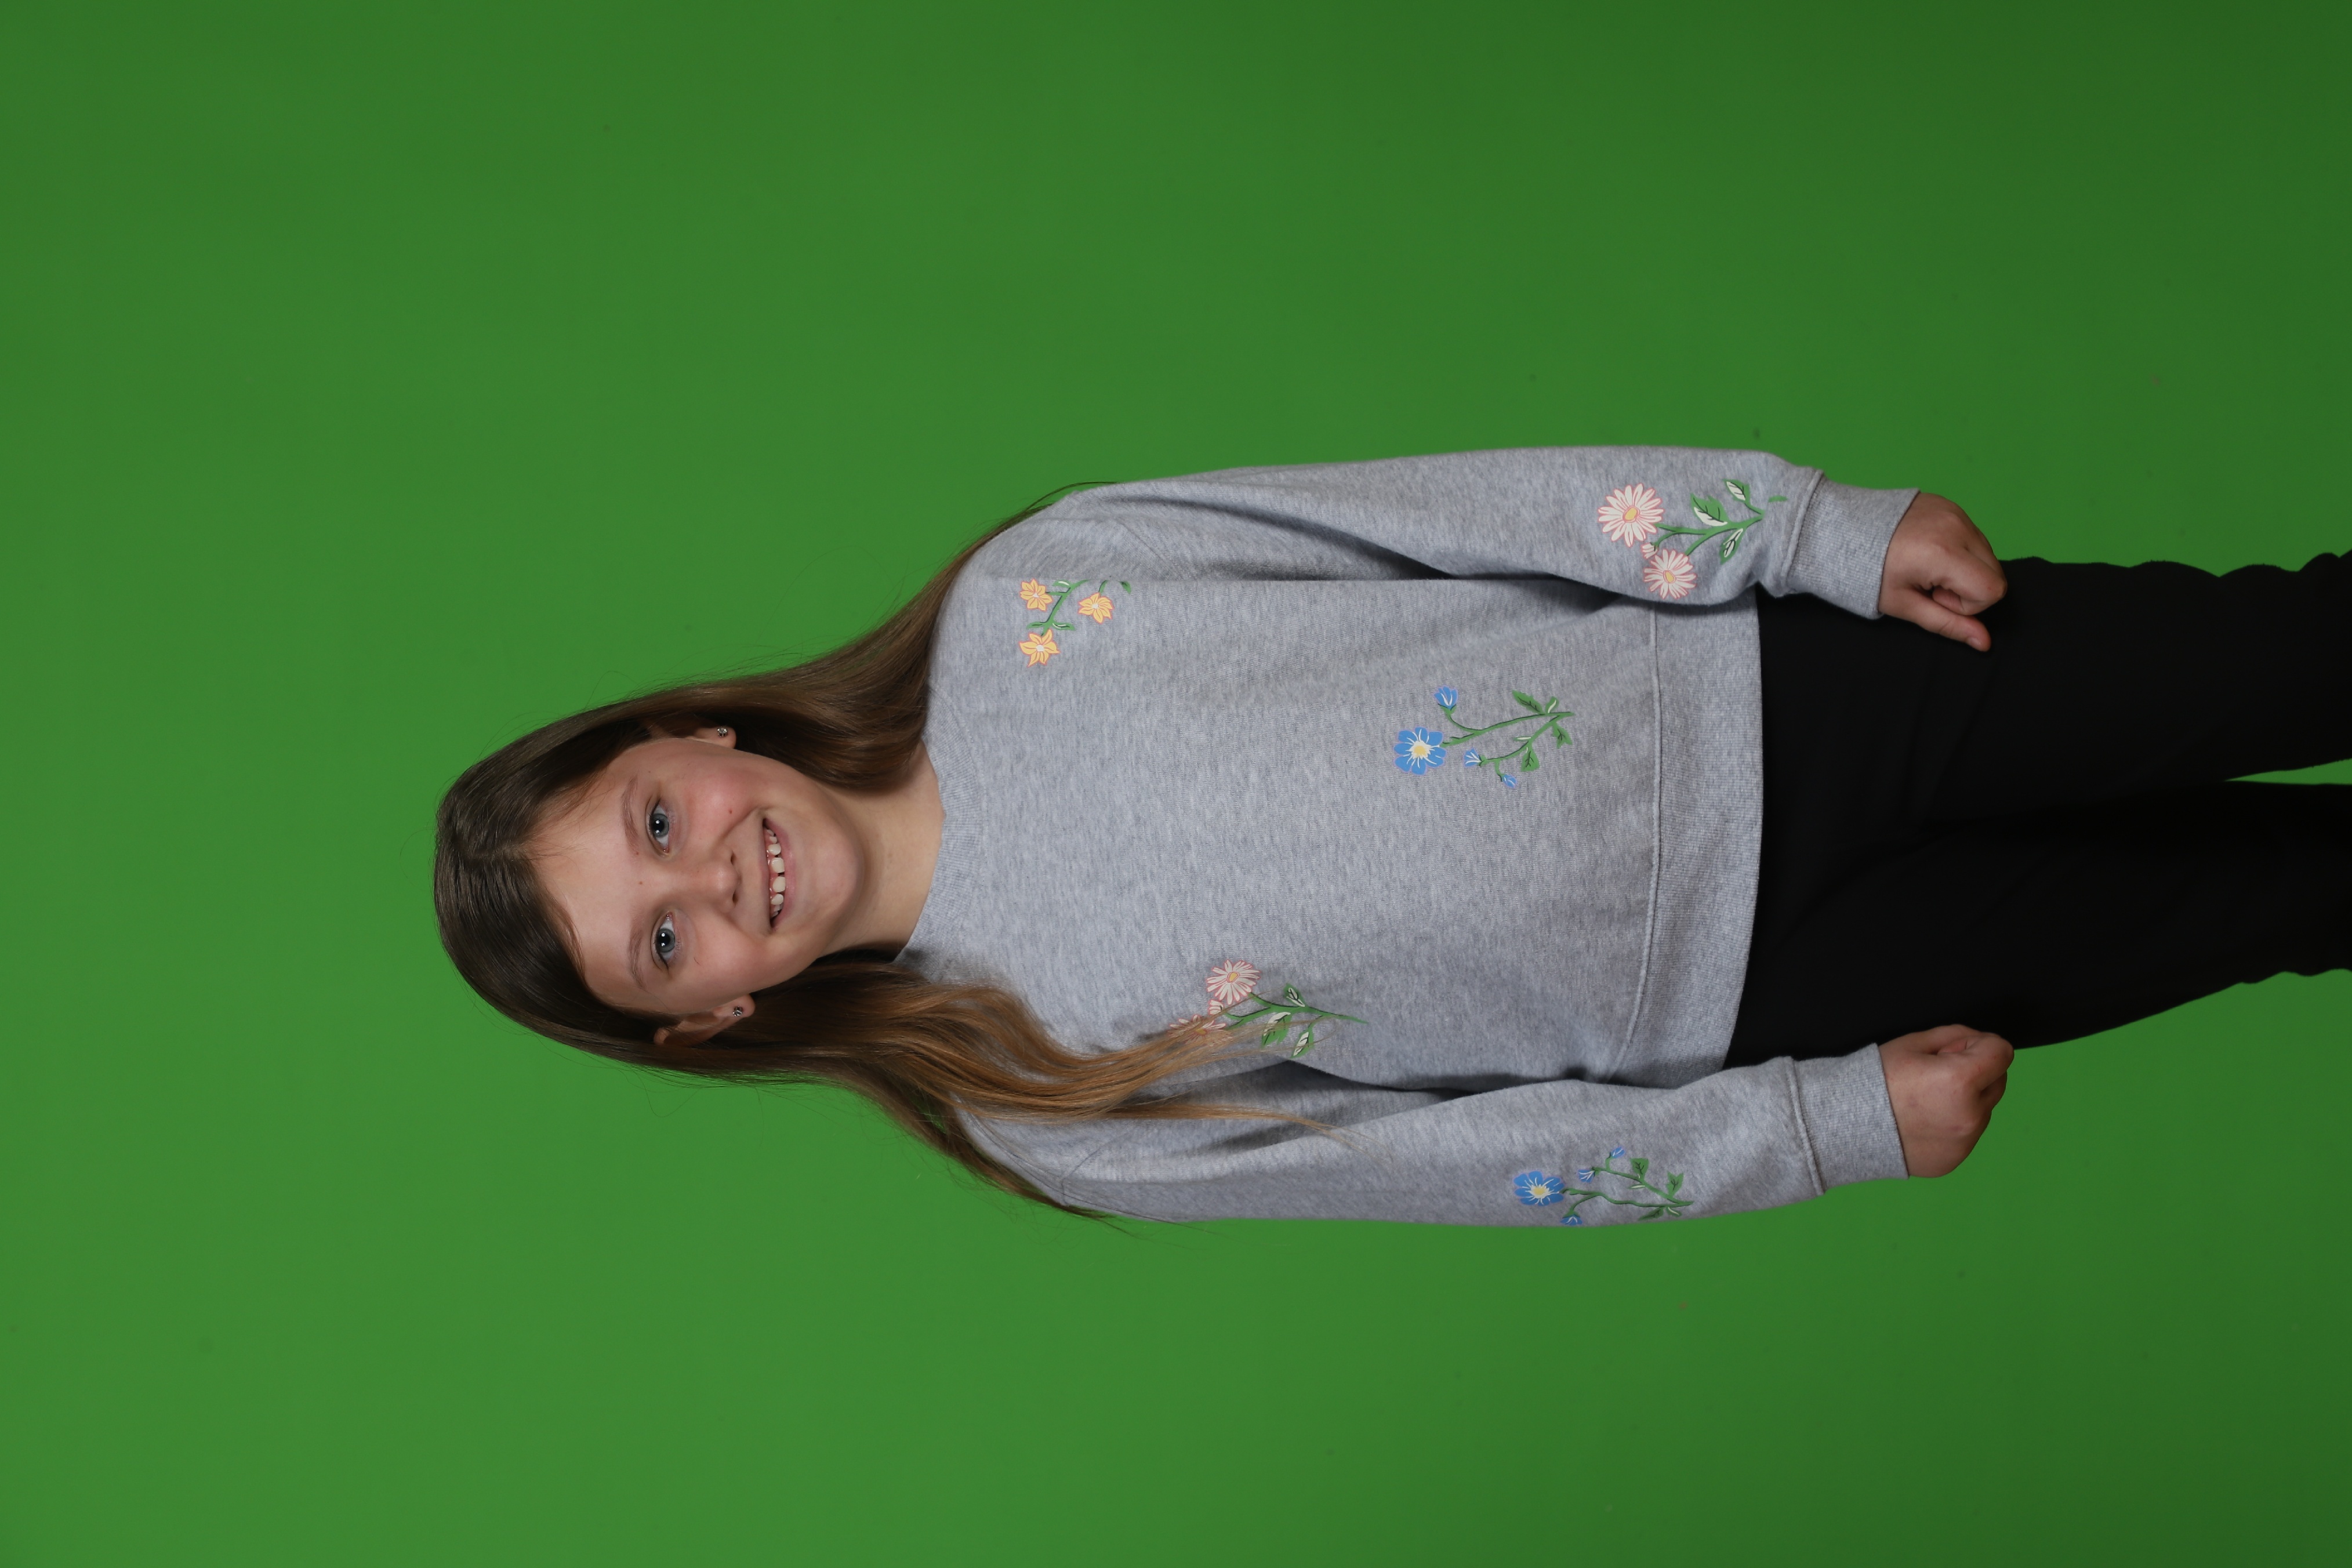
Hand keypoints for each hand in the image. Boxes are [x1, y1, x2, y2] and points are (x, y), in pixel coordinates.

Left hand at [1878, 493, 2006, 650]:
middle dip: (1968, 587)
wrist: (1839, 531)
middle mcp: (1957, 527)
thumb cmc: (1866, 572)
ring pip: (1987, 554)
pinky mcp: (1950, 505)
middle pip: (1995, 571)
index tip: (1933, 596)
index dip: (1967, 604)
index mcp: (1944, 553)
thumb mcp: (1905, 605)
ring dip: (1964, 568)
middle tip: (1928, 584)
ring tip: (1925, 567)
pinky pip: (1973, 535)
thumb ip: (1948, 624)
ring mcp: (1955, 512)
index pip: (1993, 589)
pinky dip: (1959, 550)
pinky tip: (1926, 551)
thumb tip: (1983, 642)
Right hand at [1879, 1025, 2012, 1176]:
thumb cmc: (1875, 1080)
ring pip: (1984, 1110)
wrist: (1844, 1124)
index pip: (2002, 1052)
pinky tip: (1923, 1121)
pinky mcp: (1955, 1160)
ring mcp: (1964, 1142)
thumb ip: (1955, 1036)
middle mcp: (1970, 1115)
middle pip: (1998, 1082)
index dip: (1981, 1044)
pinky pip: (1967, 1135)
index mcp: (1960, 1081)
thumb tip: (1979, 1042)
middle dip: (1977, 1071)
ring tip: (1926, 1101)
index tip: (1958, 1049)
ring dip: (1967, 1100)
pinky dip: (1953, 1125)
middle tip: (1938, 1073)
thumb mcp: (1913, 1043)